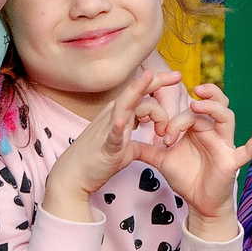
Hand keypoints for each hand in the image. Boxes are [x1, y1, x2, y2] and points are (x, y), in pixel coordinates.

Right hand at [41, 68, 177, 223]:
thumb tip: (149, 143)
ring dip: (142, 99)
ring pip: (125, 107)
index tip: (177, 77)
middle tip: (178, 76)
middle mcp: (113, 115)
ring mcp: (107, 129)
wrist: (73, 174)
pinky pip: (112, 135)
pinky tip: (121, 121)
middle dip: (157, 81)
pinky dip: (117, 128)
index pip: (141, 93)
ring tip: (150, 80)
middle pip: (136, 93)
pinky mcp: (105, 146)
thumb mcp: (122, 147)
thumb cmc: (97, 160)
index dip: (158, 82)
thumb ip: (136, 142)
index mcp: (119, 113)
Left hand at [137, 80, 251, 240]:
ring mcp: (224, 145)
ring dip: (215, 108)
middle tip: (193, 92)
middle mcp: (213, 132)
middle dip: (204, 98)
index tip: (163, 137)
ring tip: (199, 105)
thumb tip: (124, 140)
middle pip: (214, 106)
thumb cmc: (186, 178)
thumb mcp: (163, 160)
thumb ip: (147, 149)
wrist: (199, 203)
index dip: (175, 121)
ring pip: (227, 118)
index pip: (189, 113)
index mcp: (197, 129)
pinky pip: (247, 150)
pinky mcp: (231, 161)